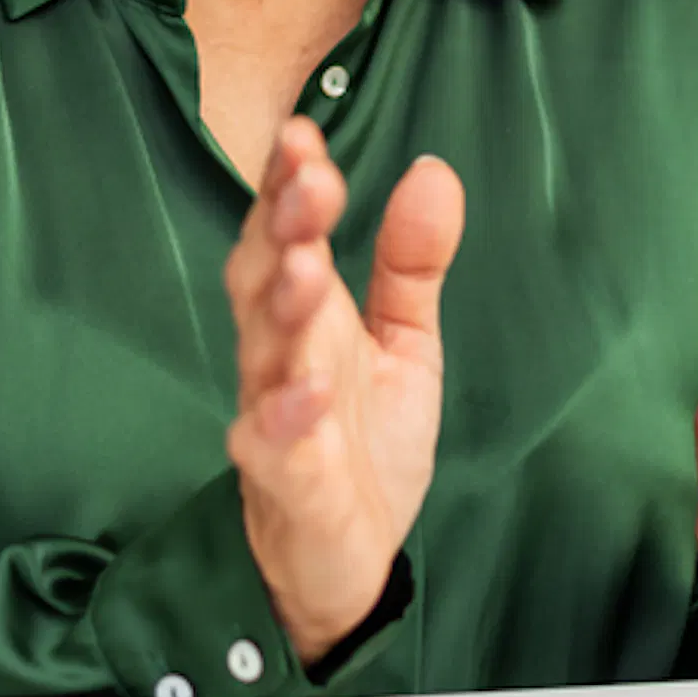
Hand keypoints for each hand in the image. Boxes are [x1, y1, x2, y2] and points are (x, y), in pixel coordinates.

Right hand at [225, 117, 462, 662]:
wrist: (350, 561)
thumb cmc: (363, 441)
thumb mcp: (404, 342)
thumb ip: (412, 262)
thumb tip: (433, 170)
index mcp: (306, 315)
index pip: (284, 233)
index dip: (287, 185)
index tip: (303, 135)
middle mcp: (280, 357)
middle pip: (263, 279)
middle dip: (282, 228)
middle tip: (310, 180)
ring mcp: (276, 420)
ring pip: (264, 355)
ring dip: (282, 308)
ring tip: (307, 266)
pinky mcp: (289, 485)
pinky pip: (277, 450)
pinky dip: (287, 419)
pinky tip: (310, 390)